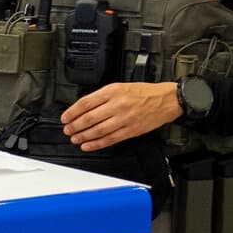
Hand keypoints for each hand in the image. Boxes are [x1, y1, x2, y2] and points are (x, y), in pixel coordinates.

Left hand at [60, 82, 182, 152]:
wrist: (167, 99)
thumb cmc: (145, 92)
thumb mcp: (120, 86)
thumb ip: (102, 96)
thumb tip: (83, 107)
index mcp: (113, 91)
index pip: (86, 103)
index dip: (72, 112)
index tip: (65, 118)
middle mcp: (118, 105)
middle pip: (89, 118)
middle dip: (75, 126)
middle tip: (68, 130)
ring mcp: (124, 119)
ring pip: (98, 130)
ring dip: (83, 136)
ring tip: (75, 139)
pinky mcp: (131, 130)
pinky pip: (110, 139)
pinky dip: (97, 144)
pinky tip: (88, 146)